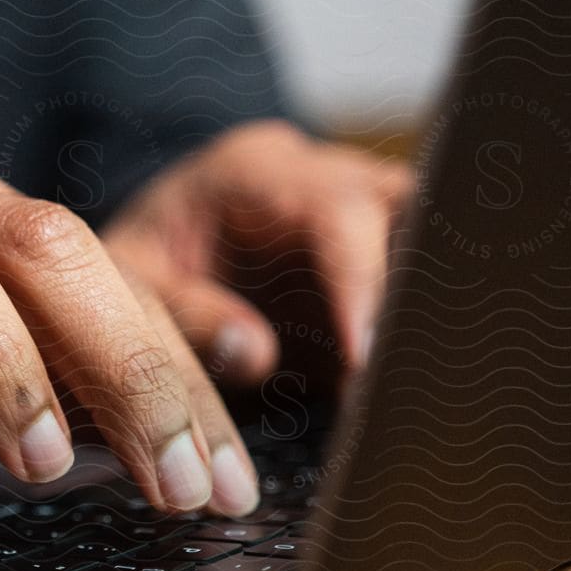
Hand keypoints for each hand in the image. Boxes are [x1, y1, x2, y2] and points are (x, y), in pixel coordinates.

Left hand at [102, 121, 412, 381]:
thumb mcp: (136, 286)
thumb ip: (186, 314)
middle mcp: (326, 180)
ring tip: (420, 395)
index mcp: (259, 170)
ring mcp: (364, 220)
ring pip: (435, 249)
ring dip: (429, 320)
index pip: (340, 209)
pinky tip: (415, 399)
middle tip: (417, 376)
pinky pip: (422, 295)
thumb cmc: (141, 264)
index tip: (365, 354)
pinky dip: (419, 345)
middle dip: (425, 290)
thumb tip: (255, 352)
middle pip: (415, 212)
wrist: (149, 253)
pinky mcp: (382, 270)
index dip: (363, 279)